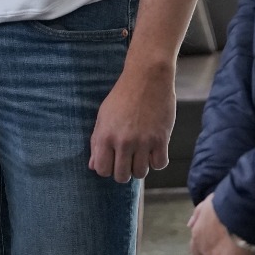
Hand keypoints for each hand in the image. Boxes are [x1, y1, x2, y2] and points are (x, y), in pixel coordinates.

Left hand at [88, 66, 174, 180]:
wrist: (147, 78)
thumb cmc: (123, 95)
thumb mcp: (103, 116)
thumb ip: (97, 142)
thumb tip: (93, 166)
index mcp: (105, 136)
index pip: (102, 171)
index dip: (107, 168)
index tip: (113, 160)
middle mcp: (123, 142)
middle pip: (122, 176)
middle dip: (124, 171)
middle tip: (127, 159)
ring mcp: (143, 142)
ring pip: (141, 174)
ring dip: (140, 167)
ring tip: (140, 154)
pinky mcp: (161, 139)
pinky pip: (159, 164)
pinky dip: (157, 161)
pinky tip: (153, 150)